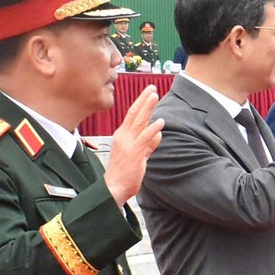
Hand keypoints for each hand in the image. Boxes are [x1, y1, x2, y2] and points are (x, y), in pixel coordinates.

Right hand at [104, 87, 163, 205]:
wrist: (115, 187)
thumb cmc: (125, 173)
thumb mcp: (139, 155)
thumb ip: (148, 144)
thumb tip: (158, 134)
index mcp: (122, 135)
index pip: (132, 115)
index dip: (141, 103)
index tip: (149, 93)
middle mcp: (123, 136)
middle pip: (134, 113)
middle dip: (144, 99)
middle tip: (152, 87)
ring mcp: (128, 143)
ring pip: (139, 121)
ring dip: (148, 108)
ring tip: (155, 96)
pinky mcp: (134, 152)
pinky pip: (144, 138)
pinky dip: (152, 129)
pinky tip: (160, 122)